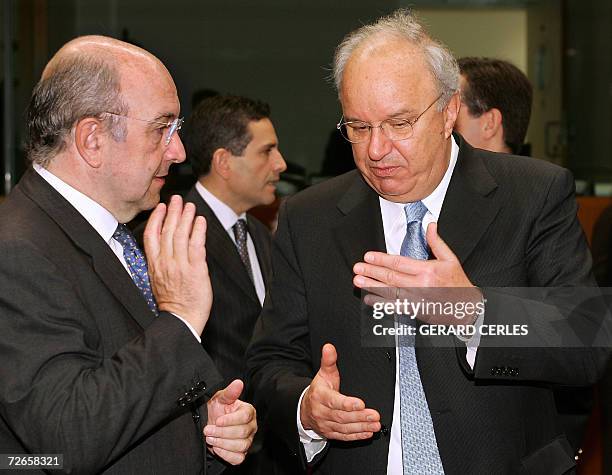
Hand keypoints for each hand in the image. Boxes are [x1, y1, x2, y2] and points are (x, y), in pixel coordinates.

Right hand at [143, 195, 211, 334]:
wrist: (182, 320)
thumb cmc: (173, 303)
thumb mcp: (158, 280)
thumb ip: (160, 262)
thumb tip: (165, 247)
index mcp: (154, 265)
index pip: (151, 236)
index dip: (156, 219)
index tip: (161, 207)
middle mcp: (166, 263)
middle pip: (167, 231)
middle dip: (172, 212)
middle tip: (177, 199)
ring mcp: (180, 265)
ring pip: (181, 235)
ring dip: (186, 217)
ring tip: (190, 206)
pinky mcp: (195, 270)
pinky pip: (196, 245)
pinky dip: (198, 231)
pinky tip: (200, 221)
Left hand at [205, 380, 256, 465]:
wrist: (211, 424)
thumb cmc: (218, 410)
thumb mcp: (220, 398)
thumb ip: (229, 392)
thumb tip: (238, 383)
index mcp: (248, 411)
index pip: (245, 416)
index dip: (230, 420)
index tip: (218, 420)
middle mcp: (251, 426)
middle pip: (242, 432)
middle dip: (222, 432)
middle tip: (208, 430)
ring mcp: (248, 440)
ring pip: (241, 446)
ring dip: (222, 443)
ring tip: (210, 438)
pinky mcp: (241, 453)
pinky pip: (238, 458)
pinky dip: (226, 454)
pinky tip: (216, 447)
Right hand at [300, 343, 379, 440]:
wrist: (305, 408)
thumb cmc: (319, 390)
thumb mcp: (323, 373)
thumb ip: (328, 360)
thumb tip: (329, 347)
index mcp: (320, 396)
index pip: (334, 401)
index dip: (348, 403)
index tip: (360, 403)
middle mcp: (322, 412)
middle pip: (342, 416)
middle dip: (360, 416)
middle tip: (374, 415)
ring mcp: (325, 424)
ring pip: (344, 428)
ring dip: (361, 427)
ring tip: (375, 425)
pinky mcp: (330, 433)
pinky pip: (344, 436)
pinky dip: (356, 436)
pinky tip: (367, 433)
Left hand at [353, 222, 481, 324]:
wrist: (467, 307)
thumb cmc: (458, 283)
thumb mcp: (450, 259)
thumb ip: (437, 242)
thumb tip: (430, 225)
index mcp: (428, 270)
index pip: (399, 263)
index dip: (381, 260)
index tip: (368, 257)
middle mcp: (421, 285)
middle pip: (391, 277)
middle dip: (372, 272)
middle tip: (357, 268)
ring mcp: (417, 299)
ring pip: (390, 292)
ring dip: (372, 286)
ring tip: (358, 281)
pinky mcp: (415, 311)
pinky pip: (394, 307)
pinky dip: (380, 303)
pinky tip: (369, 298)